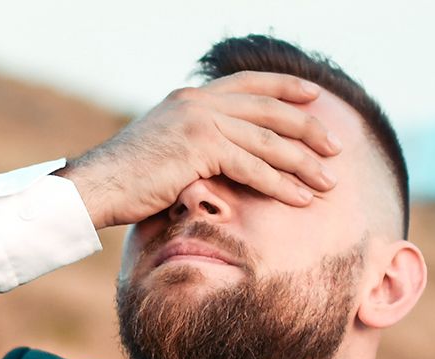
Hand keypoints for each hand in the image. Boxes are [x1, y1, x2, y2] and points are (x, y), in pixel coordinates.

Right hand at [53, 71, 342, 229]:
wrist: (96, 187)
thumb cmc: (126, 182)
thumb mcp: (164, 152)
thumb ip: (195, 147)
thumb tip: (219, 162)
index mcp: (191, 99)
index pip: (249, 85)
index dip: (286, 88)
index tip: (315, 97)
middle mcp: (199, 103)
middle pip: (269, 109)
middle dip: (308, 128)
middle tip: (337, 146)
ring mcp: (200, 122)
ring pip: (267, 140)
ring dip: (304, 163)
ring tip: (330, 181)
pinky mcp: (201, 148)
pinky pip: (253, 166)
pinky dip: (282, 184)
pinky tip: (302, 198)